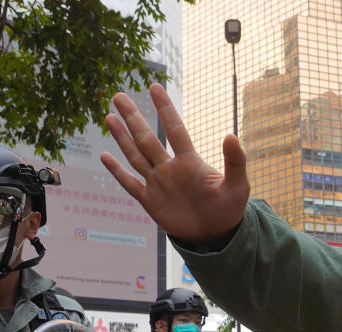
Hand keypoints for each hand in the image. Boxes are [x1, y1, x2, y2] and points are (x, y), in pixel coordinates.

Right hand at [101, 84, 250, 244]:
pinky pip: (130, 184)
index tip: (154, 87)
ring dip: (122, 138)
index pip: (174, 129)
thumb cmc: (228, 208)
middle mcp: (170, 168)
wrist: (215, 235)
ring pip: (136, 156)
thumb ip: (235, 161)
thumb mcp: (237, 185)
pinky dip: (117, 171)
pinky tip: (104, 157)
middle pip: (147, 138)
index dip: (165, 109)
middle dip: (133, 118)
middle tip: (119, 96)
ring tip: (109, 117)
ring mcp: (158, 184)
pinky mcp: (150, 202)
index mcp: (190, 162)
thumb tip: (231, 135)